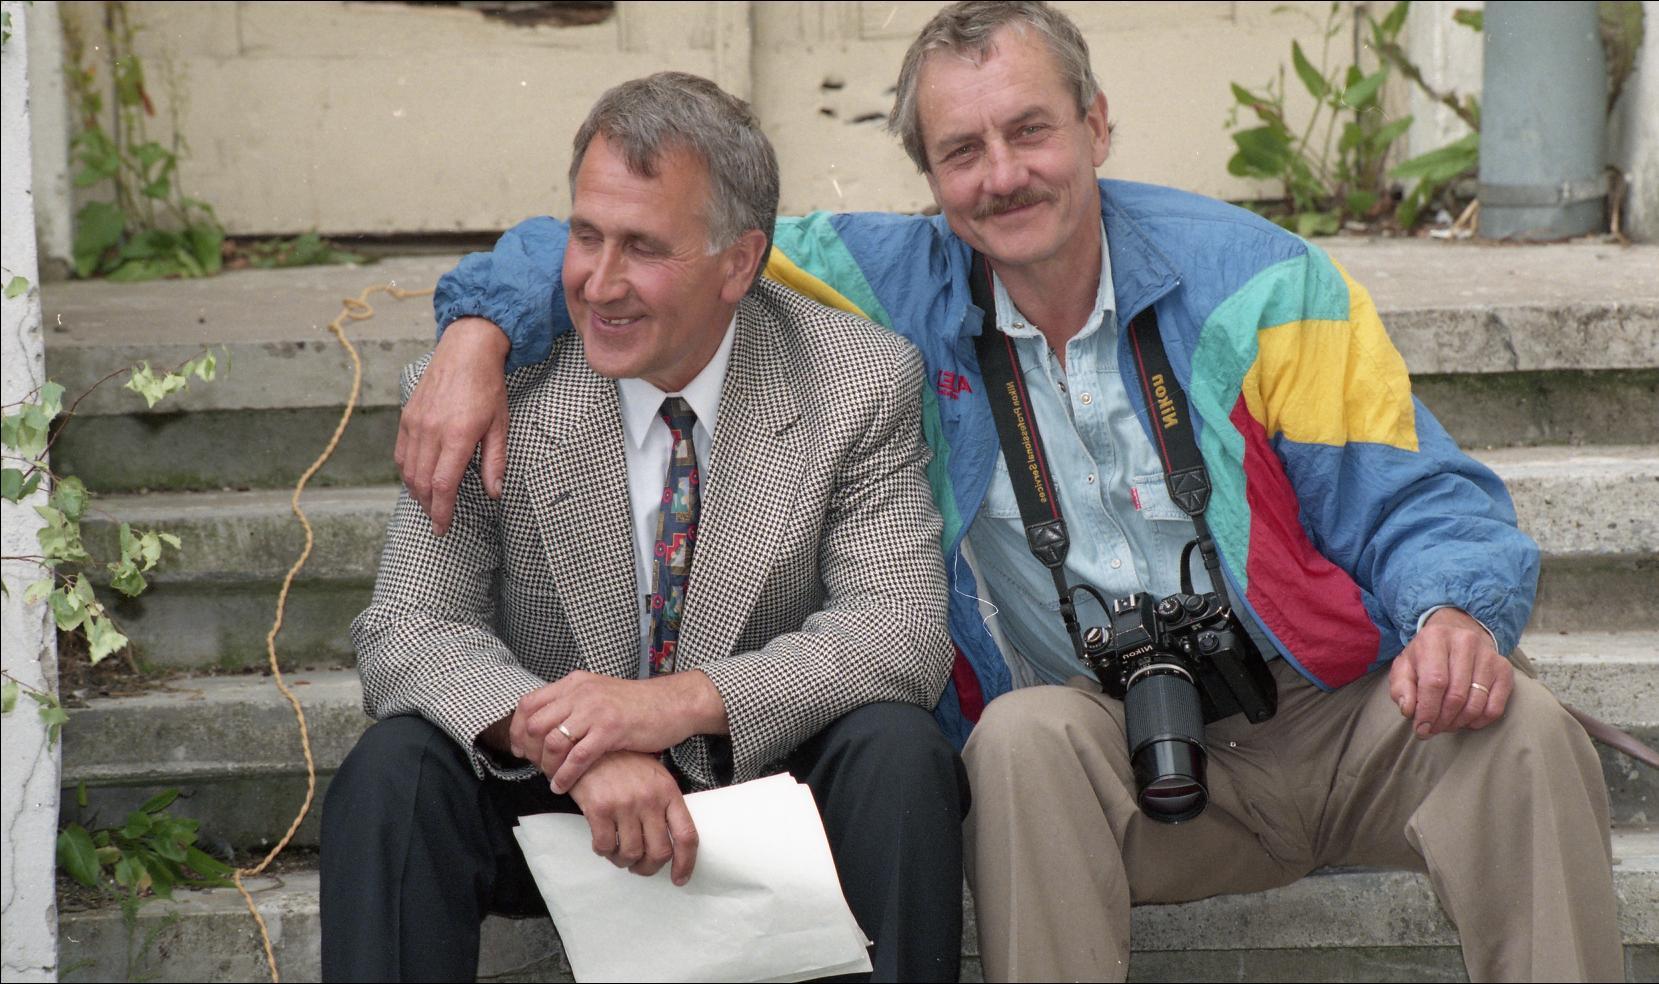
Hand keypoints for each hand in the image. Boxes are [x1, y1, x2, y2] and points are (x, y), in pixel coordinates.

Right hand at [395, 317, 510, 535]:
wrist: (466, 350)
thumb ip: (495, 462)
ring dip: (417, 493)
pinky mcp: (407, 416)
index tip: (443, 527)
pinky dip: (407, 472)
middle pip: (422, 482)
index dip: (441, 511)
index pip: (443, 484)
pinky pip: (401, 453)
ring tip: (429, 506)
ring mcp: (415, 423)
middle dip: (429, 508)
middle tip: (438, 522)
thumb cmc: (488, 387)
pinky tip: (417, 481)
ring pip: (408, 470)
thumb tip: (495, 493)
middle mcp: (431, 431)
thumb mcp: (500, 425)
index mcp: (457, 435)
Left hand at [509, 670, 726, 793]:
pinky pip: (577, 757)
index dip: (517, 727)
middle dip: (528, 749)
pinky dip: (565, 775)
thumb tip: (548, 724)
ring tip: (549, 778)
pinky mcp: (611, 730)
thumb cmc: (638, 705)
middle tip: (532, 766)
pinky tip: (562, 786)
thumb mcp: (599, 695)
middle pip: (535, 722)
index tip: (518, 747)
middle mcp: (581, 693)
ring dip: (546, 765)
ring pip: (553, 741)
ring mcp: (596, 710)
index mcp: (575, 683)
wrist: (673, 704)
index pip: (530, 703)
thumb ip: (574, 704)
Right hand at [568, 750, 698, 883]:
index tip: (679, 878)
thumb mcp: (654, 777)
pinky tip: (603, 842)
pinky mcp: (599, 809)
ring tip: (618, 853)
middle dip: (649, 868)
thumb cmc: (624, 764)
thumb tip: (671, 843)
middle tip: (639, 867)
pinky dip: (604, 851)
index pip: (686, 835)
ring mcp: (624, 804)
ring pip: (631, 854)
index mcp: (669, 792)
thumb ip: (665, 805)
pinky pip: (605, 846)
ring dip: (624, 861)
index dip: (686, 863)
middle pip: (659, 852)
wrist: (589, 747)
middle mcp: (649, 799)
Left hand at [1389, 608, 1512, 736]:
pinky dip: (1480, 720)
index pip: (1434, 682)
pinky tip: (1467, 721)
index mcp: (1435, 638)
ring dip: (1459, 722)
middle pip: (1456, 695)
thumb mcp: (1405, 666)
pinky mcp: (1504, 670)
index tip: (1421, 728)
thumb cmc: (1426, 656)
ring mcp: (1488, 655)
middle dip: (1442, 720)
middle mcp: (1465, 642)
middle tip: (1433, 729)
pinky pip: (1495, 706)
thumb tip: (1409, 711)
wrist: (1456, 633)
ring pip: (1476, 703)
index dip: (1427, 710)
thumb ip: (1401, 688)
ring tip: (1447, 725)